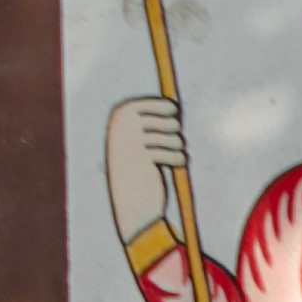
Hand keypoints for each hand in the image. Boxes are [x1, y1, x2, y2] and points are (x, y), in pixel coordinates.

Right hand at [101, 95, 187, 241]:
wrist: (130, 198)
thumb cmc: (140, 162)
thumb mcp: (144, 135)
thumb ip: (158, 117)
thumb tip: (176, 104)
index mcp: (122, 112)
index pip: (162, 104)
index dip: (173, 114)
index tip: (171, 122)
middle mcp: (125, 123)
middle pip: (172, 121)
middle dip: (176, 134)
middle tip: (169, 145)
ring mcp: (133, 139)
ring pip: (176, 139)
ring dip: (178, 150)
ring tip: (167, 158)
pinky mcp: (144, 158)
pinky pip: (177, 155)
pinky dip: (179, 162)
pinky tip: (172, 167)